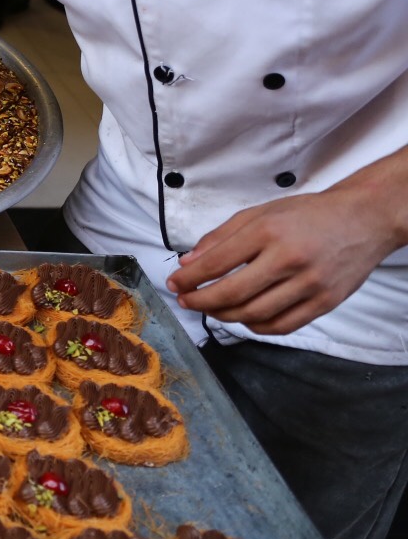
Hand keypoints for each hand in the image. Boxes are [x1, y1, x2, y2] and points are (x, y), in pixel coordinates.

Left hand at [166, 180, 407, 334]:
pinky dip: (257, 326)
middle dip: (201, 301)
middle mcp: (289, 258)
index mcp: (268, 231)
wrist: (363, 219)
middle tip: (186, 300)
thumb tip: (189, 261)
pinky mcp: (325, 302)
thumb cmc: (308, 214)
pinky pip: (282, 325)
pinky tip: (243, 318)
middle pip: (232, 292)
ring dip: (225, 315)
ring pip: (255, 313)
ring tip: (210, 308)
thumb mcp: (260, 212)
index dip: (189, 277)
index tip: (175, 283)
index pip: (217, 262)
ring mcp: (310, 283)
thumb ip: (222, 236)